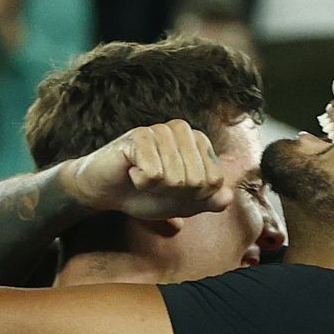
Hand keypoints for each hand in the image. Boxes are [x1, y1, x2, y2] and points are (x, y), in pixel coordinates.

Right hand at [59, 120, 231, 219]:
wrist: (106, 193)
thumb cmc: (145, 194)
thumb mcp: (183, 204)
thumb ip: (208, 201)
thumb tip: (227, 197)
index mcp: (199, 143)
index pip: (215, 181)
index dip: (193, 197)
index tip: (173, 190)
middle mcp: (183, 131)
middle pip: (197, 181)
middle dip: (174, 194)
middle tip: (155, 185)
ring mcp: (161, 130)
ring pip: (176, 179)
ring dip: (155, 189)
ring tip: (142, 178)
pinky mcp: (138, 135)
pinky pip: (153, 174)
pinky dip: (140, 182)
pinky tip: (131, 172)